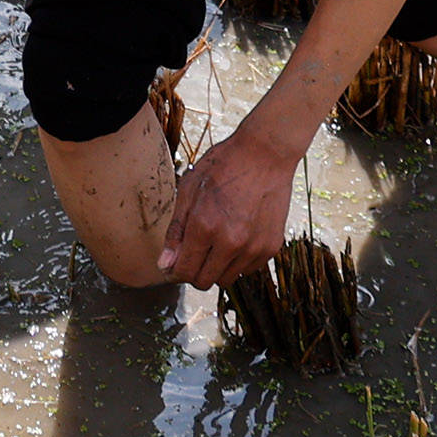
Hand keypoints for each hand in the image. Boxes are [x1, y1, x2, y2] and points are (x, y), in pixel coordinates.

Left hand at [158, 127, 300, 287]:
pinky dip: (239, 261)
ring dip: (217, 267)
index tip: (176, 260)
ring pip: (226, 280)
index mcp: (204, 226)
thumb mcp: (189, 189)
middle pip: (204, 281)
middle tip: (196, 250)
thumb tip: (165, 265)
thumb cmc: (223, 166)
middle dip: (194, 271)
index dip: (175, 269)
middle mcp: (230, 242)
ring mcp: (253, 247)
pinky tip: (238, 235)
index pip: (183, 272)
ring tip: (218, 239)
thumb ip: (176, 231)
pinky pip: (247, 270)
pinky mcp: (271, 247)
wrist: (266, 154)